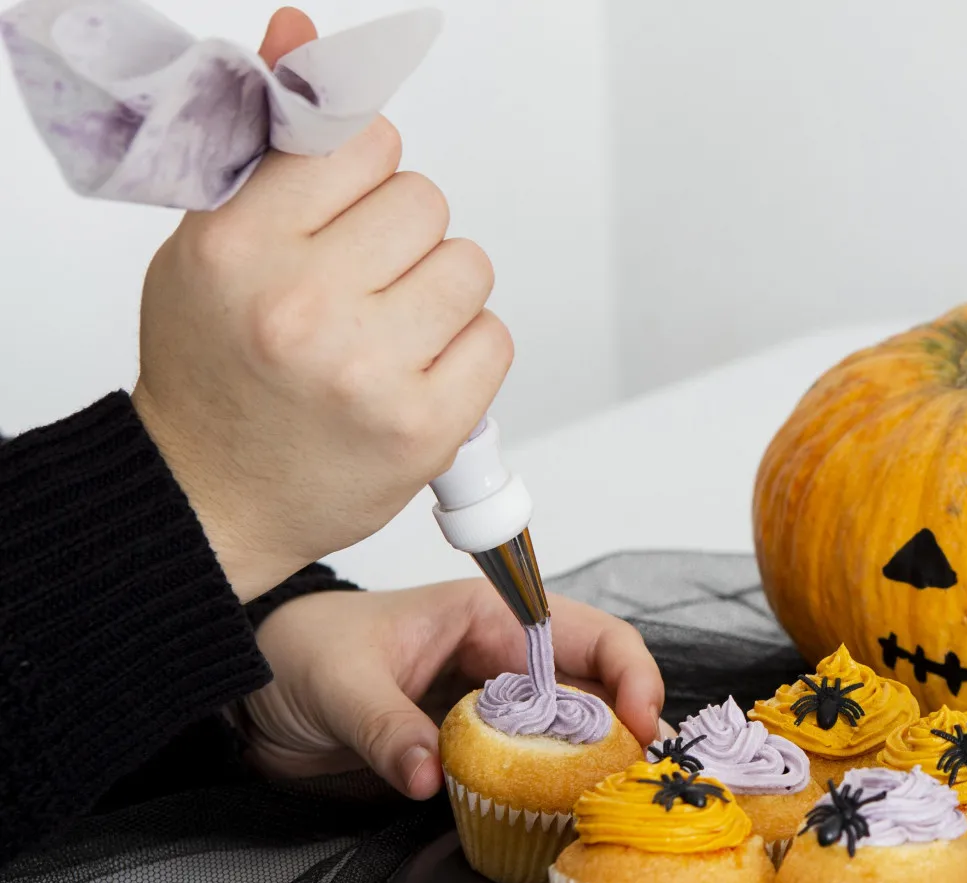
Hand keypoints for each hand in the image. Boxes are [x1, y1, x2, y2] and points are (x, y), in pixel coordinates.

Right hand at [132, 7, 511, 602]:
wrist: (212, 495)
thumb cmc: (216, 366)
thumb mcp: (213, 238)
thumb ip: (271, 140)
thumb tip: (306, 32)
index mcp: (242, 247)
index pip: (361, 141)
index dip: (363, 170)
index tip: (343, 206)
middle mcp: (305, 307)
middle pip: (425, 201)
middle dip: (404, 234)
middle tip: (361, 282)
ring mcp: (371, 371)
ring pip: (469, 266)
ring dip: (442, 290)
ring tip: (389, 328)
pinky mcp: (426, 427)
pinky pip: (495, 337)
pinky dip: (467, 350)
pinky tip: (418, 370)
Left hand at [241, 582, 663, 797]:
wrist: (250, 695)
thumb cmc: (296, 655)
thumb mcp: (338, 685)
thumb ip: (385, 727)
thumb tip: (428, 773)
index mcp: (487, 617)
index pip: (589, 634)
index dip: (629, 674)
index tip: (640, 723)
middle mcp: (504, 659)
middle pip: (595, 690)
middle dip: (626, 732)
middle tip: (640, 779)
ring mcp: (493, 708)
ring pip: (570, 735)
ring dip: (596, 768)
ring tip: (614, 803)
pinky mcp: (475, 751)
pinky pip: (529, 771)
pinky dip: (553, 794)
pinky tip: (565, 819)